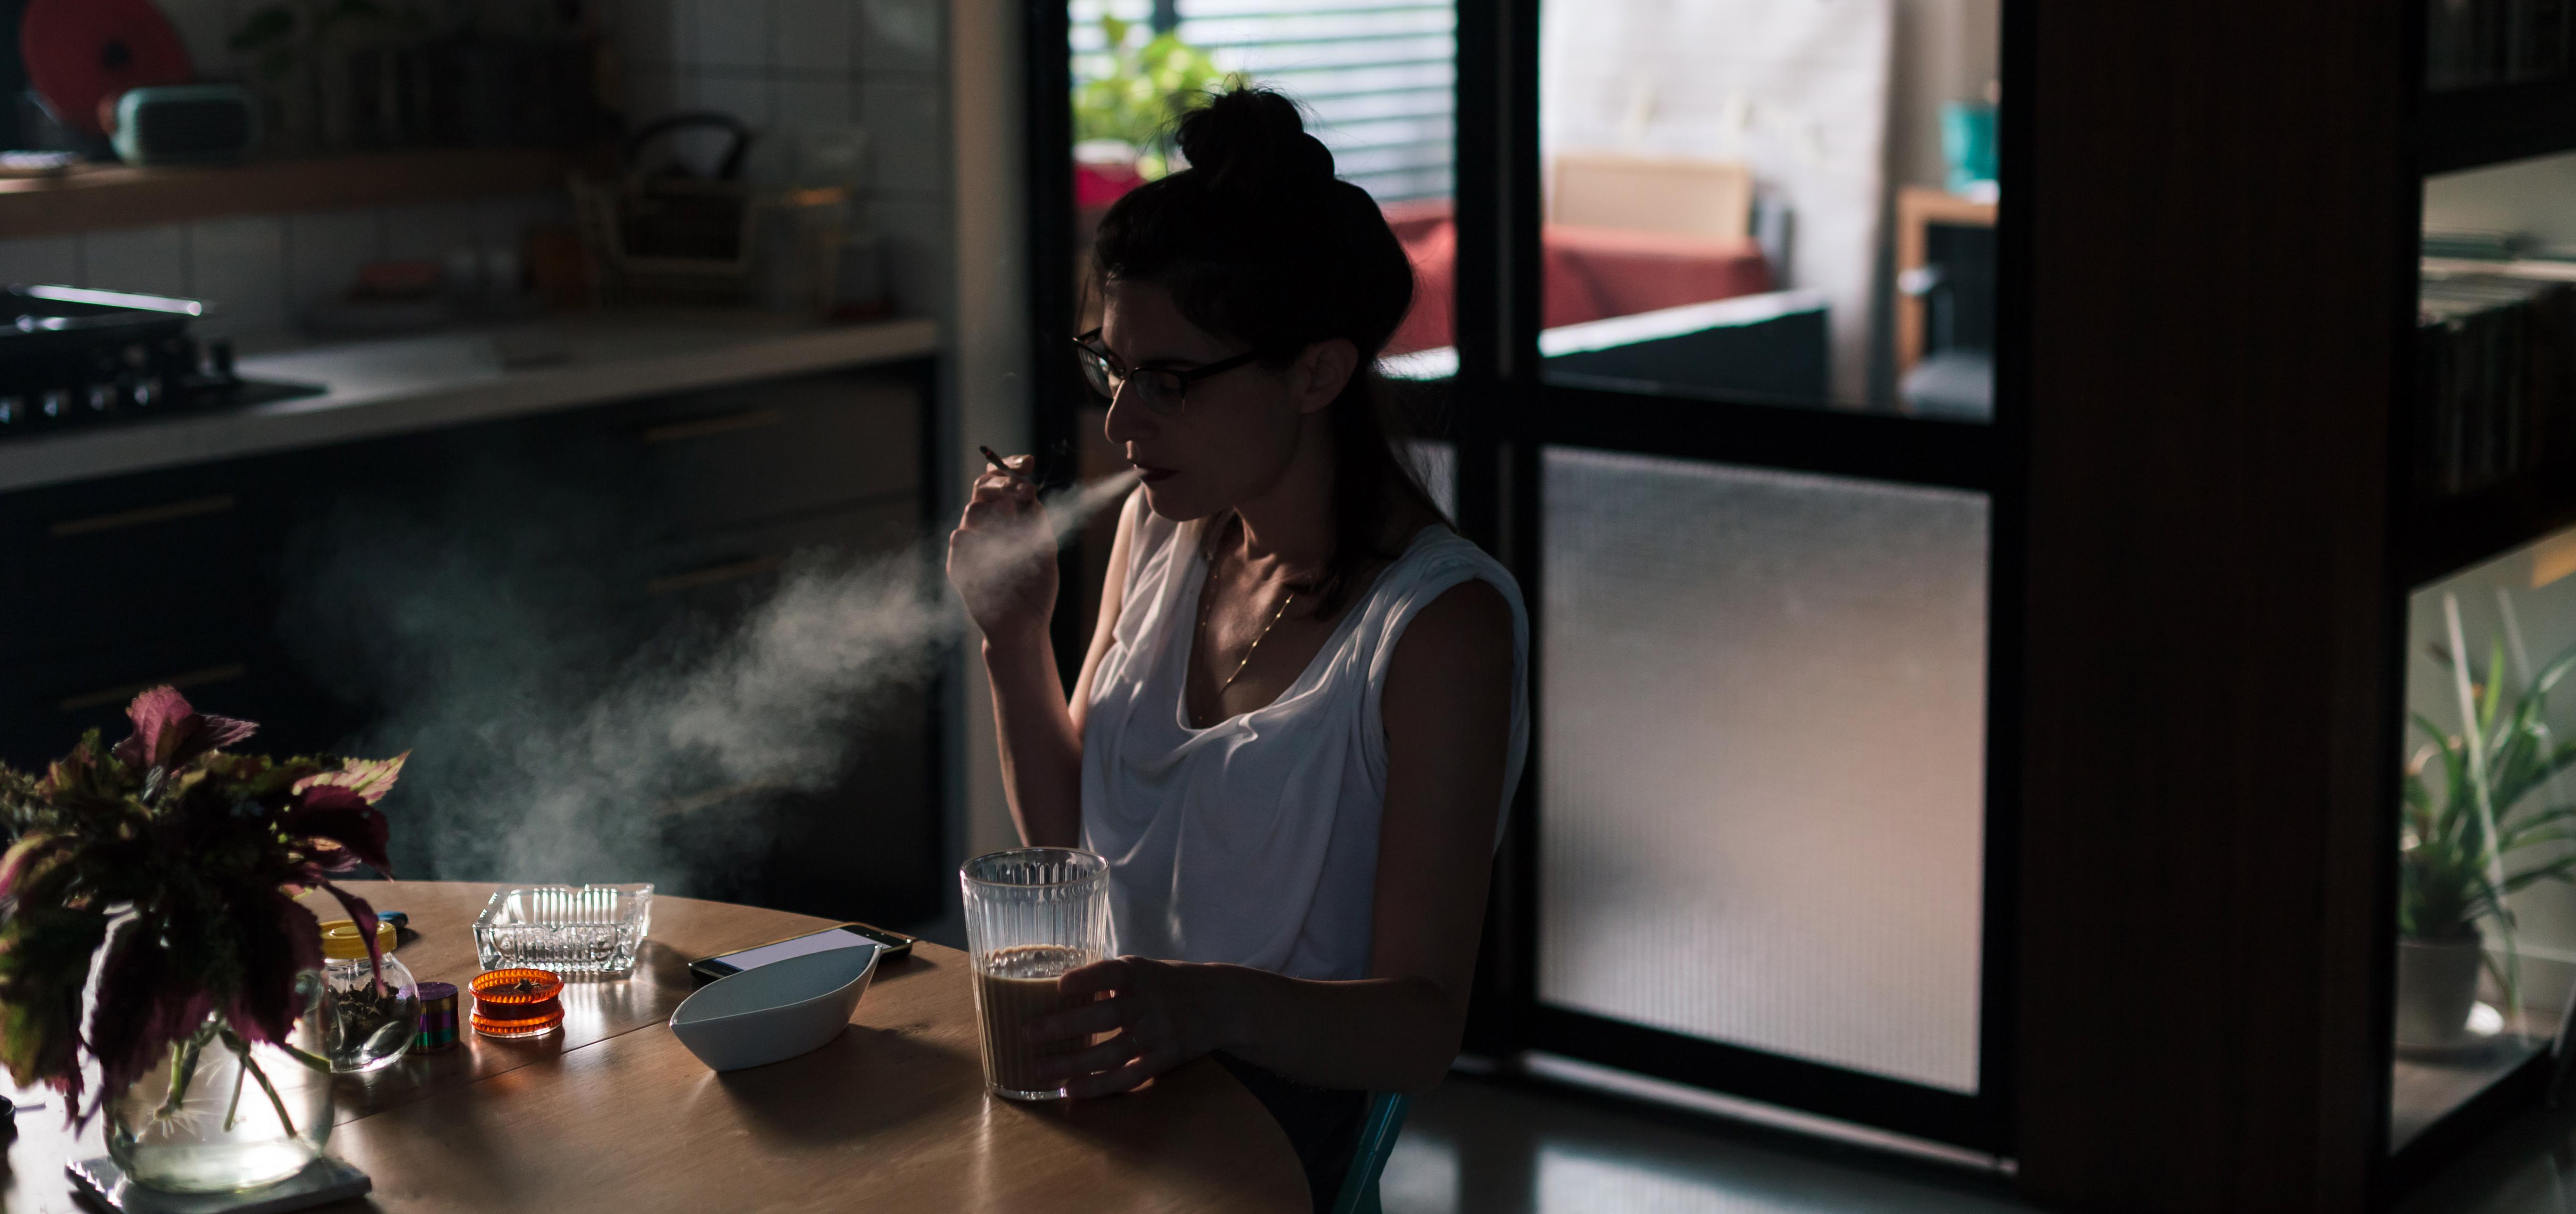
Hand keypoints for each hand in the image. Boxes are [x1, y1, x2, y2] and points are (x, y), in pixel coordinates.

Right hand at [946, 455, 1056, 644]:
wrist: (1024, 626)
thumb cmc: (1036, 589)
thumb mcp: (1045, 549)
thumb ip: (1036, 521)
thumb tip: (1030, 492)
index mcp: (1007, 519)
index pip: (1001, 482)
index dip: (1011, 468)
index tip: (1028, 462)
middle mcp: (987, 527)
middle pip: (983, 488)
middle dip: (1003, 482)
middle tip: (1023, 489)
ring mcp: (972, 545)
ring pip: (973, 509)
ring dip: (995, 507)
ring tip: (1015, 521)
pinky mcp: (959, 565)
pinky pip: (960, 538)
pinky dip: (977, 536)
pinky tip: (992, 546)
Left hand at [1025, 956, 1218, 1097]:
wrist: (1222, 1003)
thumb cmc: (1169, 983)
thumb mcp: (1143, 969)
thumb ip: (1107, 979)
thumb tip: (1054, 987)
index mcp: (1140, 974)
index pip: (1111, 973)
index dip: (1086, 979)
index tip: (1059, 986)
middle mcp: (1149, 1003)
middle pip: (1105, 1016)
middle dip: (1064, 1027)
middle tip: (1028, 1034)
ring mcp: (1158, 1034)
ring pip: (1111, 1053)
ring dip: (1073, 1063)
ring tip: (1039, 1069)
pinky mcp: (1163, 1059)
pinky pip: (1128, 1077)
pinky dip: (1099, 1085)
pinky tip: (1071, 1090)